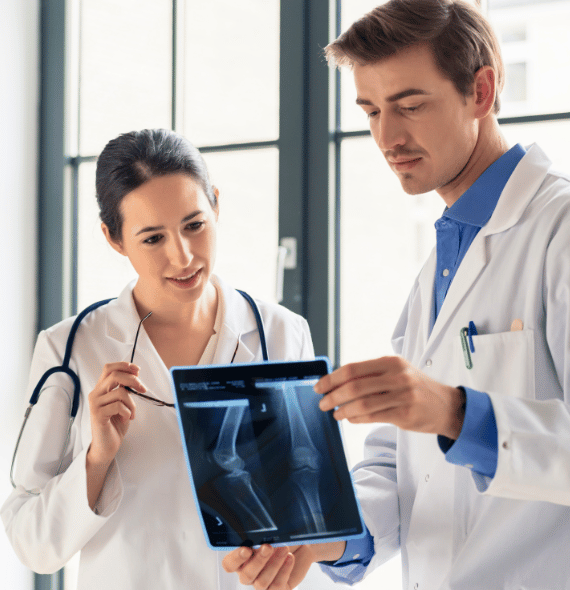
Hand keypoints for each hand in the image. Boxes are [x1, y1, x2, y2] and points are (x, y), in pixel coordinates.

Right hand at [87, 362, 144, 465]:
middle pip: (115, 375)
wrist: (107, 446)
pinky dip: (127, 412)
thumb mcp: (122, 402)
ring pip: (120, 392)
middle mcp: (95, 393)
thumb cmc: (115, 424)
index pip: (108, 368)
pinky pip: (118, 406)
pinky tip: (126, 419)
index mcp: (101, 388)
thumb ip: (124, 389)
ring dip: (132, 403)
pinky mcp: (97, 414)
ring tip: (131, 413)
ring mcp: (95, 404)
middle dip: (133, 380)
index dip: (124, 366)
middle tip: (143, 389)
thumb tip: (135, 375)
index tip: (137, 370)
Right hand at [222, 541, 344, 588]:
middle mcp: (250, 572)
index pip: (229, 564)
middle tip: (269, 546)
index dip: (235, 559)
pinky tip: (289, 558)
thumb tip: (259, 528)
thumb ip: (260, 532)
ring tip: (284, 548)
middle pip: (246, 576)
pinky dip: (284, 572)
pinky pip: (276, 587)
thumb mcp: (270, 530)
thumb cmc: (281, 535)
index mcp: (242, 557)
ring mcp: (263, 582)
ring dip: (274, 564)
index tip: (246, 549)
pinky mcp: (278, 588)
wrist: (302, 544)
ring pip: (261, 583)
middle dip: (259, 561)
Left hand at [315, 356, 464, 438]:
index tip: (320, 387)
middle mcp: (398, 376)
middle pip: (355, 386)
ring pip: (363, 404)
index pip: (353, 368)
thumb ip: (370, 375)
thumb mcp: (397, 372)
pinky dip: (358, 418)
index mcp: (391, 362)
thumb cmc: (415, 387)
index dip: (332, 378)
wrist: (447, 405)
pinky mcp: (406, 414)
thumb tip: (337, 382)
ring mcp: (403, 395)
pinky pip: (374, 417)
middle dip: (333, 396)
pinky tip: (351, 418)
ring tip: (335, 414)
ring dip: (343, 410)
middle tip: (323, 403)